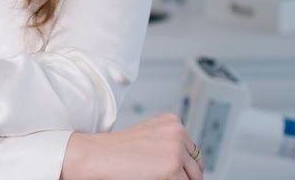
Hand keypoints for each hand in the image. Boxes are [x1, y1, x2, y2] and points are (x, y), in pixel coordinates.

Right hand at [61, 113, 203, 179]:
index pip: (193, 151)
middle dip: (184, 176)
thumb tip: (194, 169)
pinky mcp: (173, 167)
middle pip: (197, 166)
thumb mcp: (149, 138)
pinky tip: (151, 178)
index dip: (183, 166)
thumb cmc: (117, 150)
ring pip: (193, 178)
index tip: (169, 170)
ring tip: (152, 175)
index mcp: (172, 121)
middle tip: (162, 175)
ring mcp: (176, 149)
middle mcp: (178, 131)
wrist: (97, 155)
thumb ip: (170, 145)